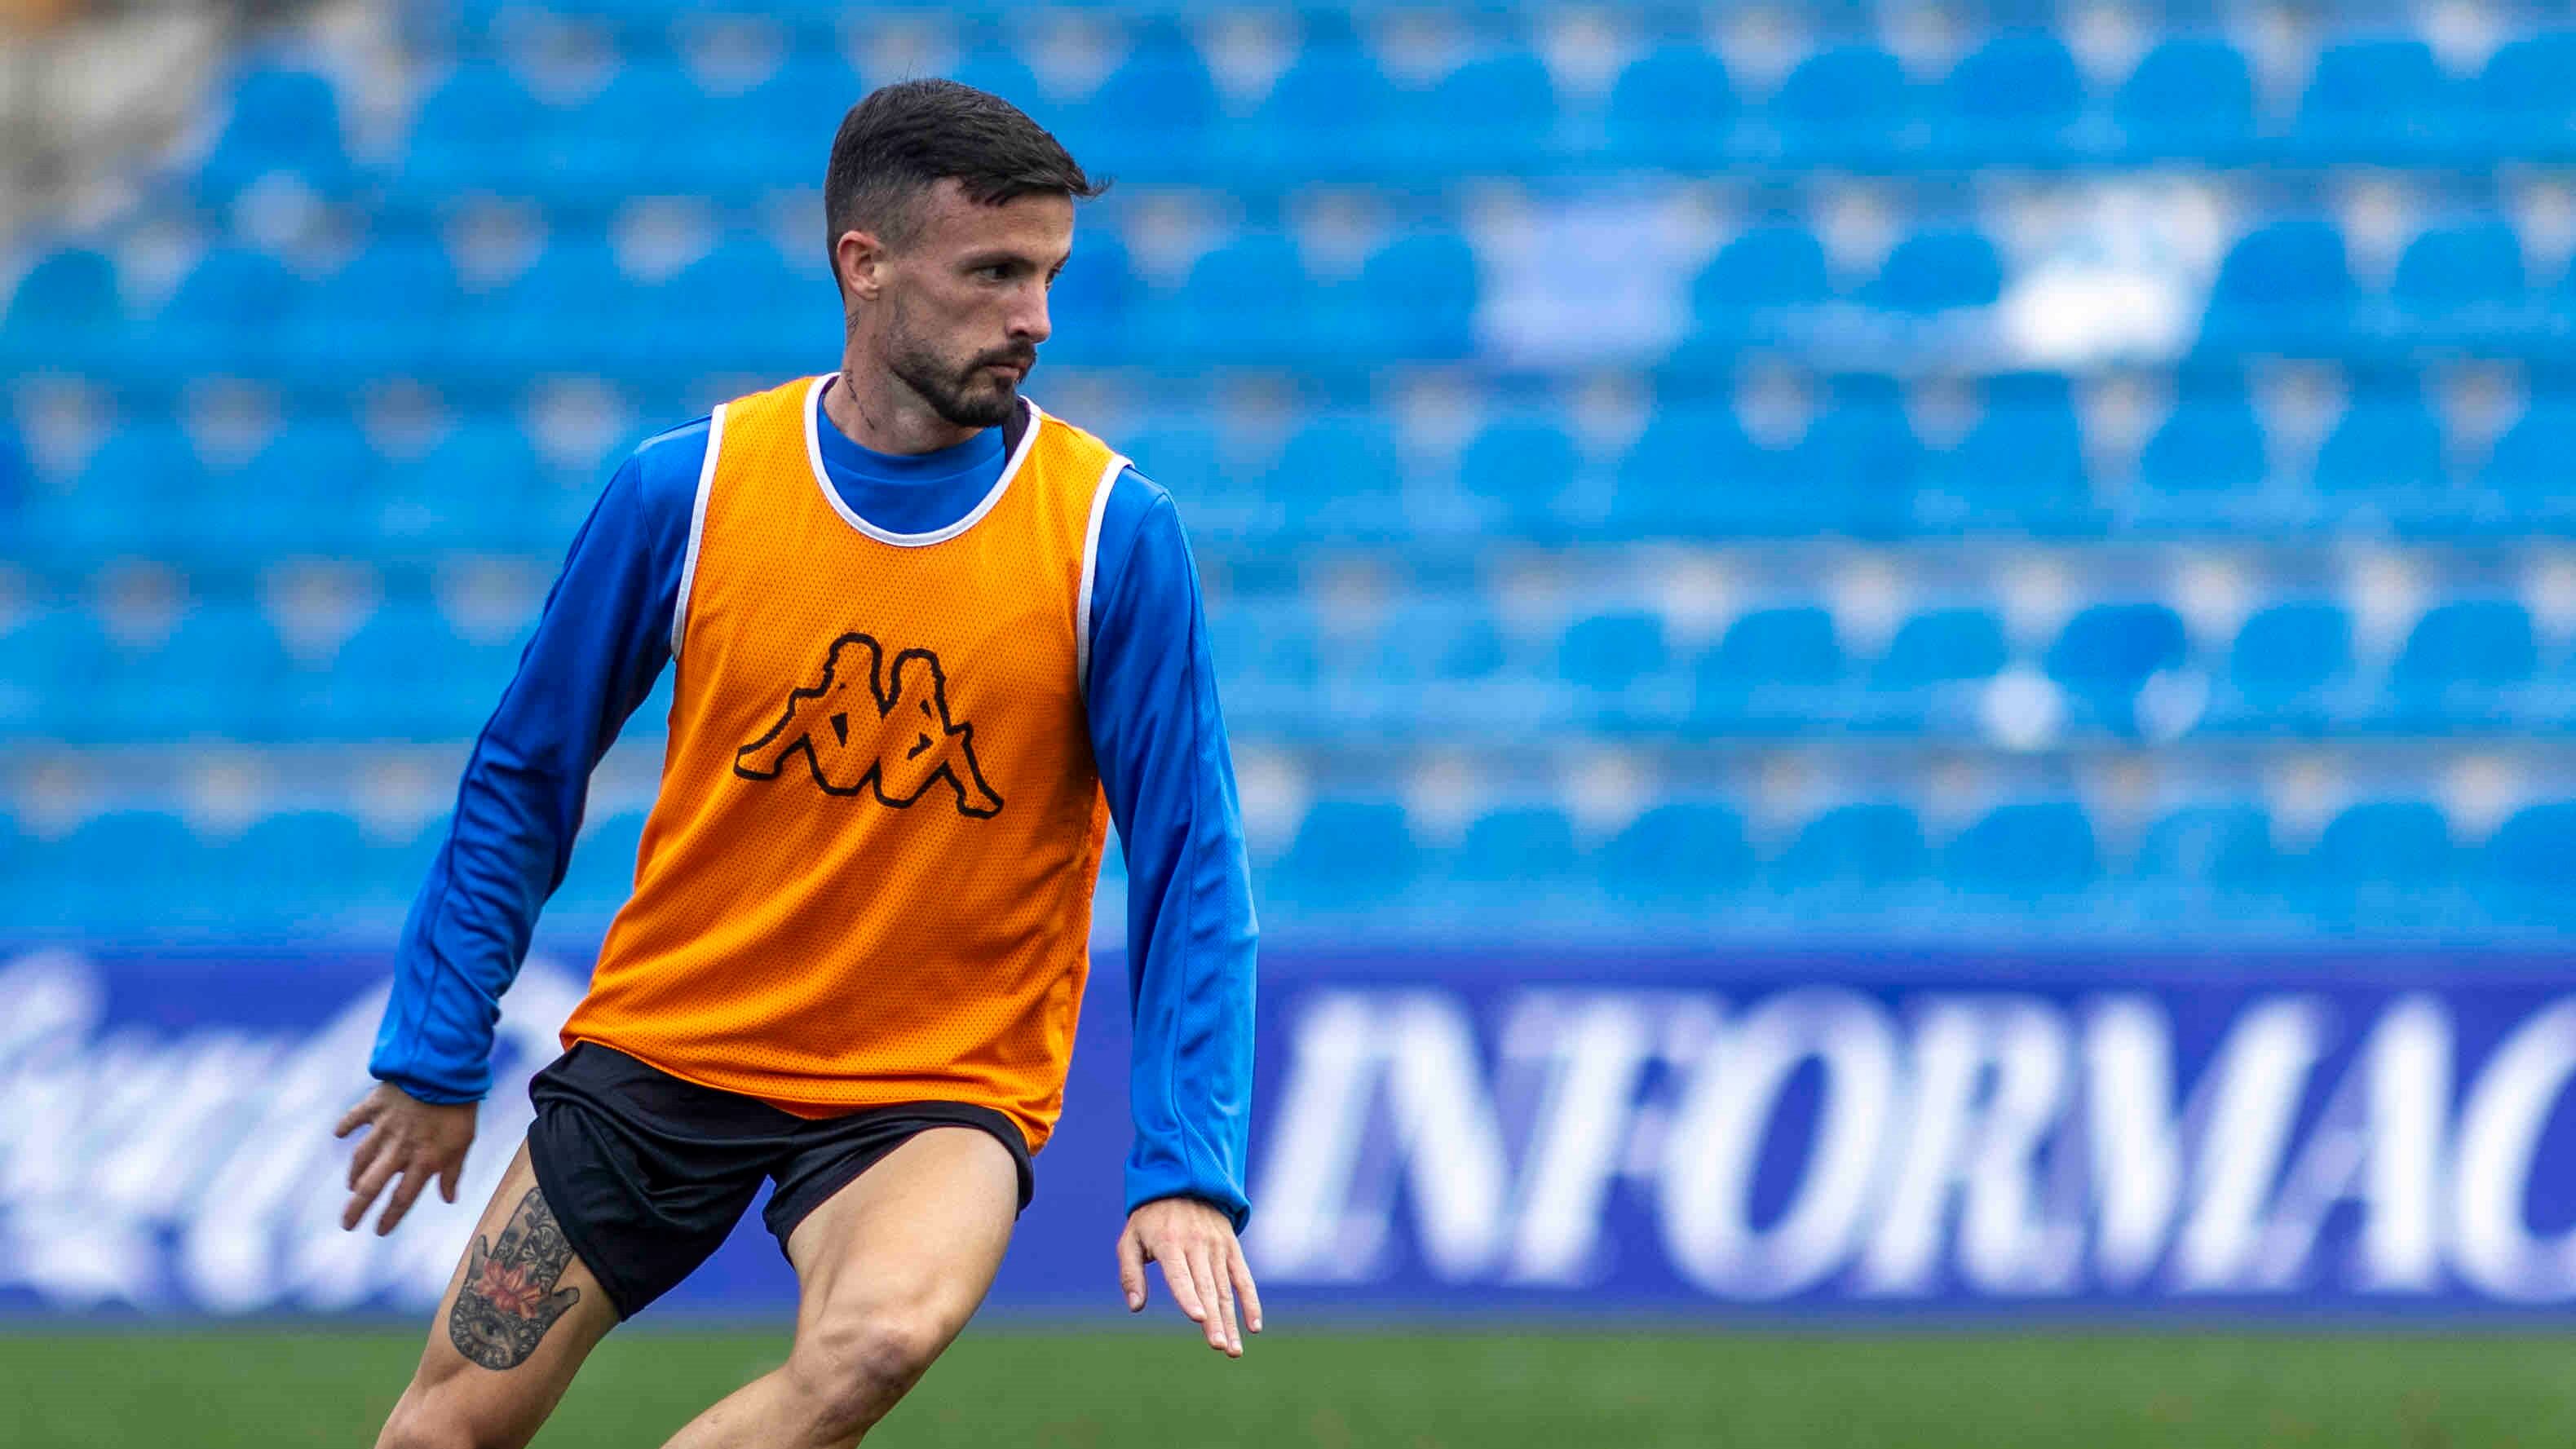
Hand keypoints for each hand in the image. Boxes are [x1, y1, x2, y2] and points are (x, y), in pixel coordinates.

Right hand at [333, 1082, 475, 1235]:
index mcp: (423, 1160)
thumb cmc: (459, 1108)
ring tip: (352, 1185)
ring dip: (354, 1174)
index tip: (379, 1231)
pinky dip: (345, 1125)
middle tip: (347, 1224)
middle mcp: (398, 1149)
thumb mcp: (463, 1143)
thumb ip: (453, 1172)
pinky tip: (339, 1133)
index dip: (390, 1217)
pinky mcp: (375, 1105)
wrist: (446, 1070)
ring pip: (361, 1157)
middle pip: (371, 1186)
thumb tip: (449, 1199)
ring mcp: (384, 1127)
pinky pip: (354, 1118)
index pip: (402, 1198)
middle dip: (356, 1208)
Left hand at [1116, 1196, 1262, 1357]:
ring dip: (1231, 1321)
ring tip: (1232, 1350)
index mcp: (1169, 1242)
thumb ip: (1130, 1274)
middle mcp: (1196, 1244)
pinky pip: (1243, 1278)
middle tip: (1218, 1347)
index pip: (1180, 1275)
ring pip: (1226, 1289)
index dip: (1189, 1297)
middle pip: (1207, 1288)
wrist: (1183, 1181)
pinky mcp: (1231, 1248)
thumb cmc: (1150, 1218)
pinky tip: (1254, 1327)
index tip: (1198, 1318)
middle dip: (1214, 1320)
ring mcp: (1217, 1246)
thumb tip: (1135, 1307)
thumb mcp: (1130, 1240)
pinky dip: (1251, 1302)